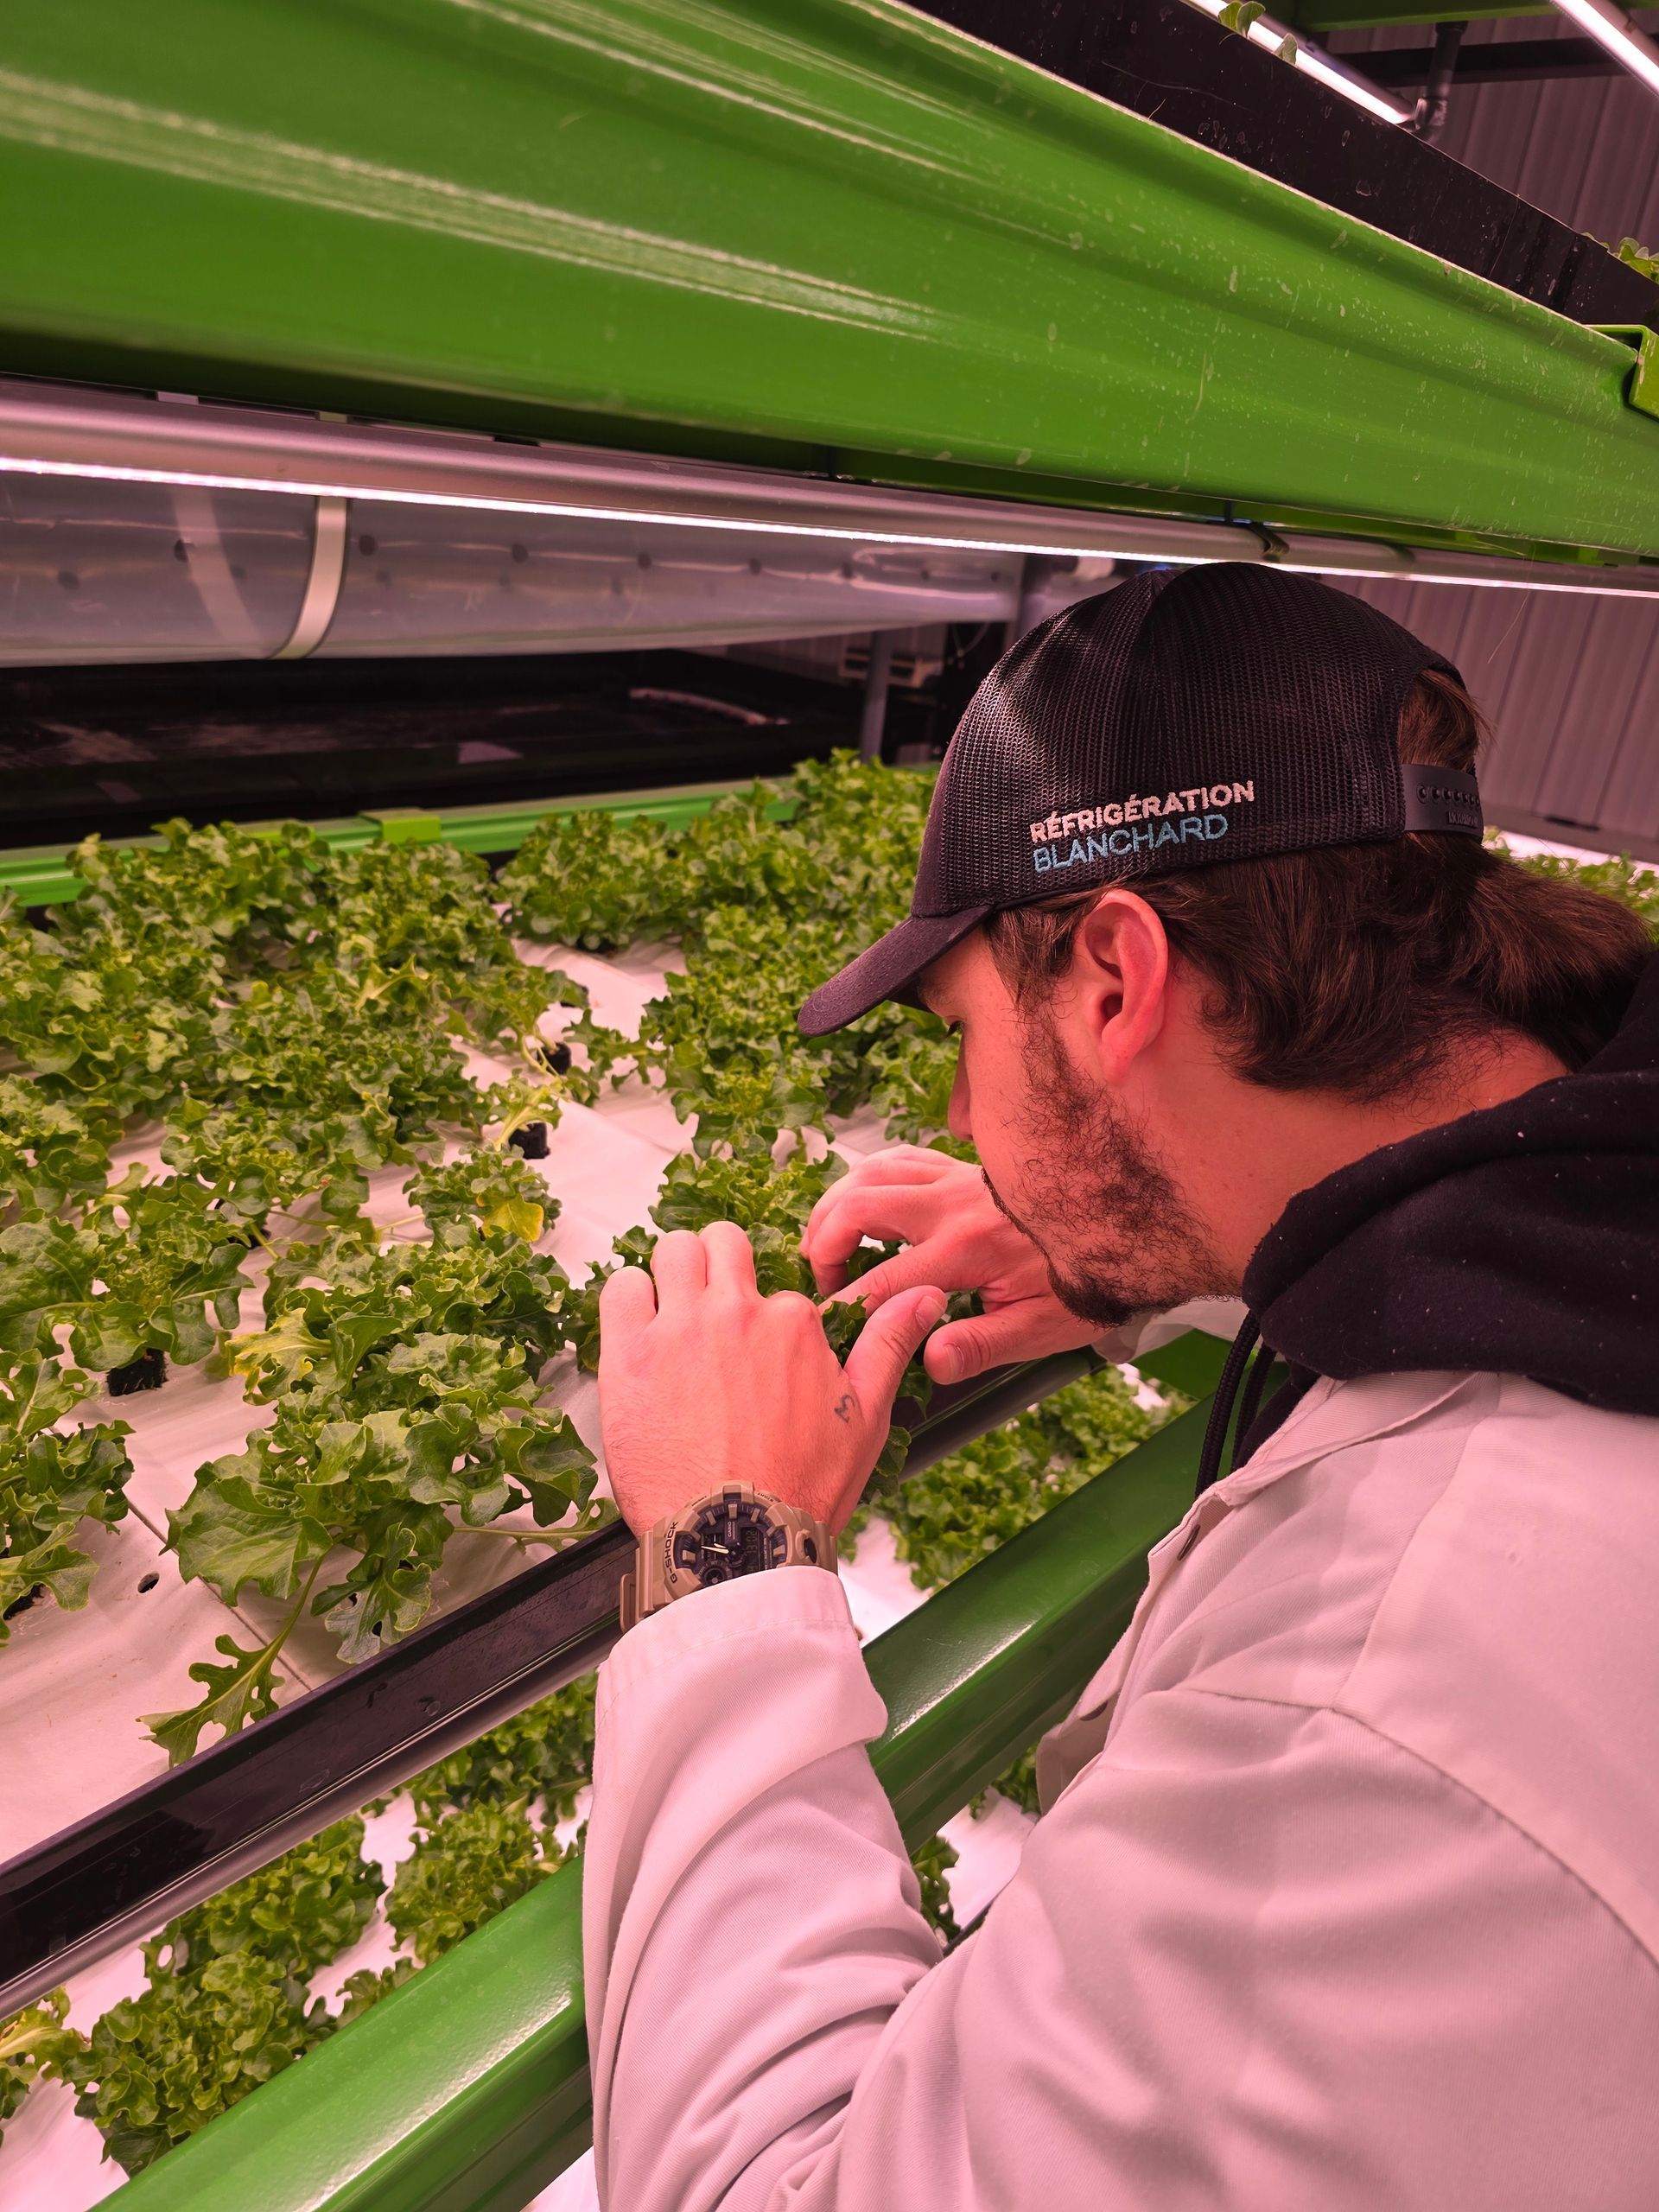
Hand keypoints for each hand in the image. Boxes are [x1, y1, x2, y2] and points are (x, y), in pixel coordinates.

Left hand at [599, 1221, 945, 1539]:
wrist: (735, 1541)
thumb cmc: (799, 1490)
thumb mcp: (866, 1418)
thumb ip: (889, 1345)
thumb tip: (924, 1296)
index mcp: (793, 1322)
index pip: (777, 1288)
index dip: (767, 1318)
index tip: (757, 1355)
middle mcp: (736, 1312)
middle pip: (718, 1243)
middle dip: (716, 1264)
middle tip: (711, 1307)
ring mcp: (679, 1329)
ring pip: (669, 1252)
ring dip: (670, 1274)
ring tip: (671, 1316)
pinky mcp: (629, 1356)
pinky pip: (618, 1290)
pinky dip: (626, 1300)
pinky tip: (637, 1334)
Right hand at [801, 1145, 1096, 1384]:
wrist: (1121, 1223)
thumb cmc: (1083, 1281)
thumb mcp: (1040, 1329)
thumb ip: (981, 1346)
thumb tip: (929, 1360)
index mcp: (966, 1249)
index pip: (882, 1281)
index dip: (842, 1307)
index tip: (820, 1329)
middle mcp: (951, 1204)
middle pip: (856, 1206)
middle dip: (824, 1244)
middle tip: (825, 1281)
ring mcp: (953, 1177)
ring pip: (868, 1172)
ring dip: (835, 1206)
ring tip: (829, 1244)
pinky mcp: (960, 1165)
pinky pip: (898, 1158)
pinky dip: (866, 1178)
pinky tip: (863, 1203)